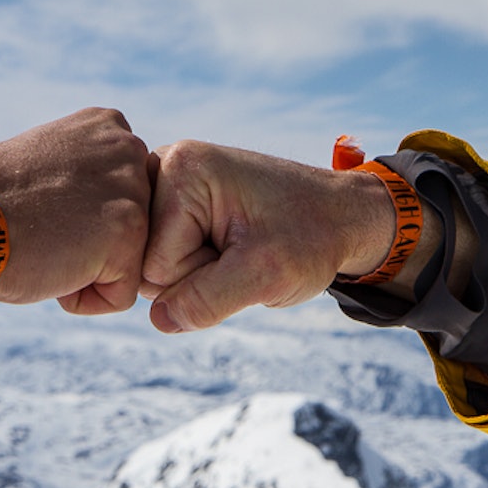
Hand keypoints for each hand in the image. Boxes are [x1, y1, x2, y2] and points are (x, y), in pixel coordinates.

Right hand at [0, 107, 151, 313]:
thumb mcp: (50, 166)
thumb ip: (89, 180)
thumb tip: (107, 215)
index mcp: (111, 128)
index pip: (122, 202)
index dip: (78, 222)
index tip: (41, 208)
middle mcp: (131, 150)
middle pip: (132, 233)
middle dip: (88, 248)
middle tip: (41, 227)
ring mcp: (134, 191)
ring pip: (127, 265)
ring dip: (83, 272)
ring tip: (45, 244)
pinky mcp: (130, 233)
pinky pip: (120, 297)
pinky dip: (82, 298)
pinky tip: (51, 266)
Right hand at [141, 140, 395, 332]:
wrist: (340, 217)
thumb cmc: (311, 237)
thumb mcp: (266, 274)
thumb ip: (207, 301)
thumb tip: (158, 320)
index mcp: (180, 169)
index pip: (155, 264)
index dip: (200, 276)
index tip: (244, 249)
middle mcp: (163, 168)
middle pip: (146, 266)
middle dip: (194, 276)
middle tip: (242, 252)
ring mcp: (166, 186)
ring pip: (154, 269)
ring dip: (198, 274)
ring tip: (238, 247)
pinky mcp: (173, 205)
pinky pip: (165, 262)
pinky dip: (198, 267)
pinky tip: (228, 247)